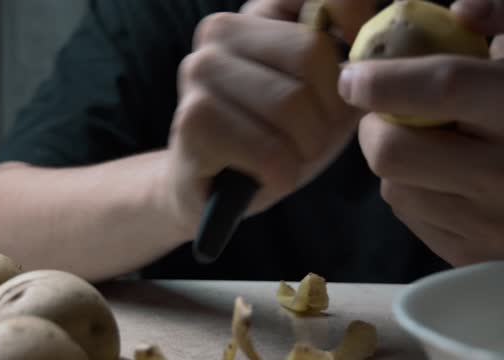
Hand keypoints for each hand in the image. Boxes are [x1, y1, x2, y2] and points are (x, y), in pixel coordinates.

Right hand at [160, 0, 375, 235]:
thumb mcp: (321, 92)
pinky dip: (281, 175)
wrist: (214, 188)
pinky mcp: (192, 121)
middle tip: (313, 138)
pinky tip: (265, 177)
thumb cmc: (274, 137)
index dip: (356, 32)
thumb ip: (350, 54)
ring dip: (304, 149)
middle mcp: (218, 31)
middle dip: (328, 111)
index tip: (354, 77)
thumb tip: (377, 34)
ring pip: (290, 104)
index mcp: (253, 14)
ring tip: (285, 160)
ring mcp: (199, 72)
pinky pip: (270, 151)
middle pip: (311, 53)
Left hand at [338, 0, 503, 265]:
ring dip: (396, 162)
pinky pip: (411, 217)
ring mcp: (486, 226)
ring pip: (393, 188)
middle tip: (389, 114)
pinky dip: (413, 192)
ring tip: (429, 147)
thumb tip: (460, 10)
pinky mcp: (470, 257)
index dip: (385, 78)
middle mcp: (503, 175)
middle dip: (376, 127)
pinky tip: (444, 181)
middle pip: (392, 151)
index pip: (443, 88)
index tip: (352, 75)